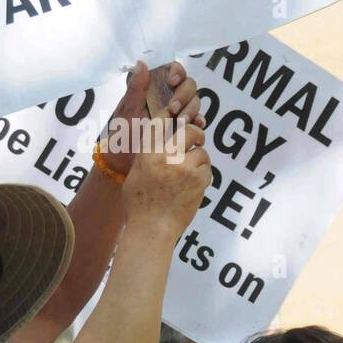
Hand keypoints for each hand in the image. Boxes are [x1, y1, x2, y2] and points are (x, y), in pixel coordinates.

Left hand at [100, 60, 203, 176]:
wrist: (123, 162)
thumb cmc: (122, 133)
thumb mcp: (127, 109)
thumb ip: (136, 87)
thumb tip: (142, 63)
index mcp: (154, 89)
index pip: (174, 71)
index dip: (178, 71)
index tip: (172, 81)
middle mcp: (168, 98)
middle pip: (189, 86)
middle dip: (184, 95)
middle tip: (172, 109)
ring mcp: (177, 114)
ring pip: (195, 102)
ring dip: (191, 109)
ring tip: (180, 122)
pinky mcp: (183, 129)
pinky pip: (197, 121)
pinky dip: (199, 121)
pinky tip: (197, 125)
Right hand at [121, 121, 209, 236]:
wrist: (151, 229)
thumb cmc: (139, 205)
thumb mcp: (136, 174)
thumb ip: (148, 156)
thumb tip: (161, 143)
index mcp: (148, 152)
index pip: (161, 121)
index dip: (171, 113)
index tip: (177, 114)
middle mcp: (166, 156)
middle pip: (190, 130)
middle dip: (196, 133)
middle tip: (196, 140)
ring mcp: (184, 168)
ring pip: (202, 153)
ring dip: (199, 161)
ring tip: (190, 174)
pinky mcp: (198, 181)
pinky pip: (207, 170)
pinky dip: (203, 176)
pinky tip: (193, 186)